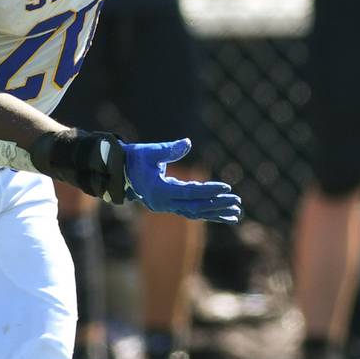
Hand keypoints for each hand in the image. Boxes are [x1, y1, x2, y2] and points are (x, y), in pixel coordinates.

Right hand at [124, 138, 242, 222]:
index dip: (208, 191)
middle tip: (237, 202)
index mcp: (159, 190)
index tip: (227, 188)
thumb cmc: (137, 159)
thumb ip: (169, 149)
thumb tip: (187, 143)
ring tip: (236, 213)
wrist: (122, 172)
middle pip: (195, 207)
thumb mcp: (150, 152)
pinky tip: (224, 215)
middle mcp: (164, 203)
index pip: (189, 193)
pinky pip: (192, 212)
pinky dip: (209, 213)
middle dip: (217, 205)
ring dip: (216, 213)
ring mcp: (167, 207)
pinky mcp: (171, 205)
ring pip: (195, 213)